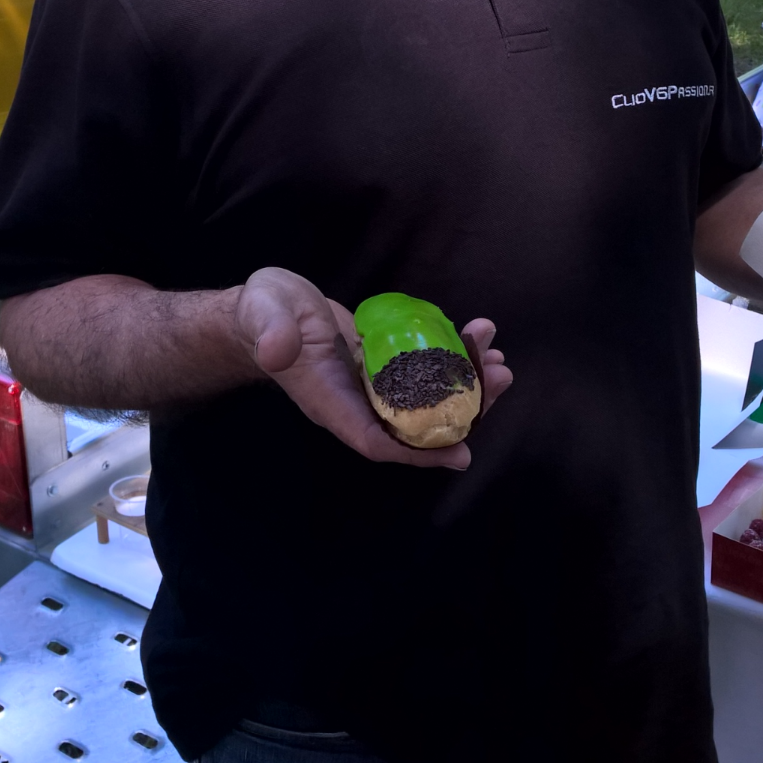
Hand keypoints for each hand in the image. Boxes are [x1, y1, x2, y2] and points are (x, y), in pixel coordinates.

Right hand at [234, 268, 511, 470]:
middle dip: (463, 409)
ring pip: (428, 397)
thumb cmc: (262, 315)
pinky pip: (425, 370)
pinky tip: (478, 338)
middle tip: (500, 378)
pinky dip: (455, 358)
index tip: (460, 452)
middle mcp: (357, 401)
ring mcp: (373, 384)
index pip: (377, 441)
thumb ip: (271, 331)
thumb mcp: (263, 314)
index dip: (418, 453)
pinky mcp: (385, 363)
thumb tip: (278, 349)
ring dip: (468, 382)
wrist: (267, 309)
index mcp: (330, 401)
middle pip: (416, 423)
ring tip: (499, 360)